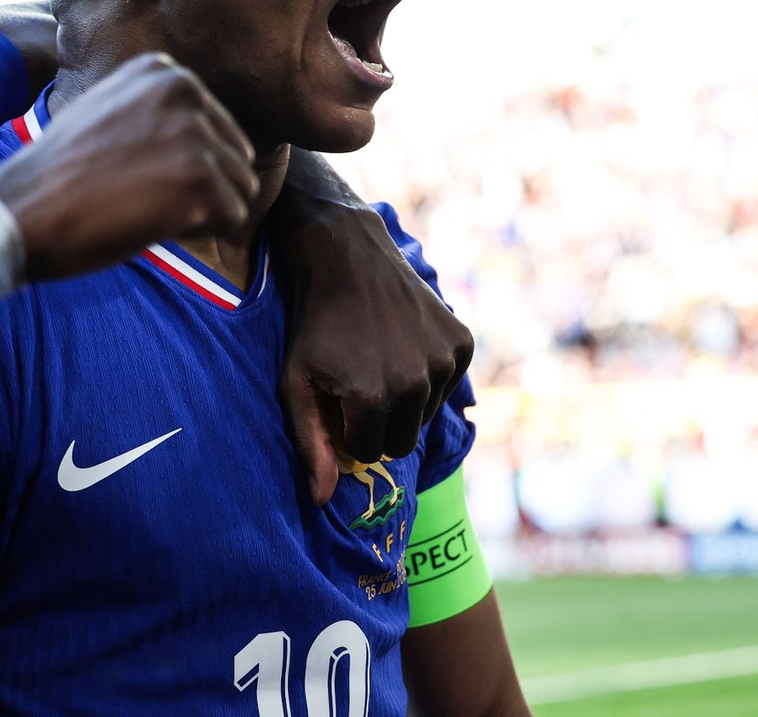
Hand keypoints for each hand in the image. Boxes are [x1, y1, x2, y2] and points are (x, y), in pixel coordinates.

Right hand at [0, 53, 258, 278]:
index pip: (216, 127)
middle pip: (235, 156)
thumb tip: (210, 132)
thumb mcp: (110, 112)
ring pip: (240, 188)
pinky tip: (151, 223)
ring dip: (201, 210)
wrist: (21, 212)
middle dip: (199, 187)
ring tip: (145, 207)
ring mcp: (195, 135)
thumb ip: (160, 110)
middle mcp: (185, 92)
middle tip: (138, 195)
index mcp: (164, 71)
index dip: (182, 164)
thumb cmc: (61, 174)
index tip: (133, 171)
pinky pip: (234, 217)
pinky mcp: (201, 181)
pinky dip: (200, 231)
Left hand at [275, 199, 473, 504]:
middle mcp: (417, 384)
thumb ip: (310, 443)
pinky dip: (429, 372)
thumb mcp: (296, 382)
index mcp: (374, 400)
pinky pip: (447, 382)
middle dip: (380, 421)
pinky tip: (403, 342)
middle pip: (402, 440)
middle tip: (359, 381)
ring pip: (426, 413)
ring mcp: (444, 361)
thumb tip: (323, 501)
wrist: (345, 256)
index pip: (370, 452)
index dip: (350, 428)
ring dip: (405, 397)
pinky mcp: (462, 341)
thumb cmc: (313, 323)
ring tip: (379, 357)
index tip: (338, 397)